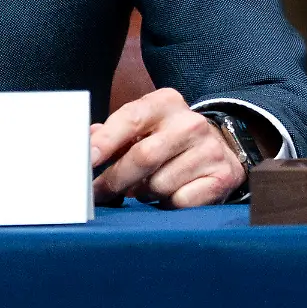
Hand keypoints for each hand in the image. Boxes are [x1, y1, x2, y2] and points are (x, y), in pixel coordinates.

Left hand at [91, 88, 246, 207]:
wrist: (217, 150)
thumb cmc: (166, 141)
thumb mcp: (142, 127)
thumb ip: (112, 134)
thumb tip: (84, 141)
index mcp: (166, 103)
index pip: (131, 118)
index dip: (105, 141)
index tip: (83, 161)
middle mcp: (191, 123)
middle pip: (143, 157)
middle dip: (115, 180)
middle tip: (99, 194)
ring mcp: (210, 149)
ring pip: (159, 185)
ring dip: (144, 193)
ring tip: (148, 186)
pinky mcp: (222, 176)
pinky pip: (180, 202)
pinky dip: (168, 204)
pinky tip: (171, 194)